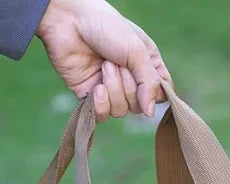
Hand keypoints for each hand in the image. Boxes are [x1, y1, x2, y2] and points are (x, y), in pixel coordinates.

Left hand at [36, 0, 171, 122]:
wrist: (69, 22)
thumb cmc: (106, 27)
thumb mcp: (136, 51)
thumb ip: (149, 83)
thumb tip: (150, 113)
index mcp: (146, 66)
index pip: (160, 94)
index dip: (155, 93)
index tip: (146, 80)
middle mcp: (130, 80)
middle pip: (139, 106)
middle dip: (129, 86)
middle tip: (116, 63)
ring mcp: (110, 90)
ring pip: (121, 111)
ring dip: (113, 89)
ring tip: (103, 65)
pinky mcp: (90, 97)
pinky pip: (102, 116)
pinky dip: (100, 104)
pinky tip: (96, 88)